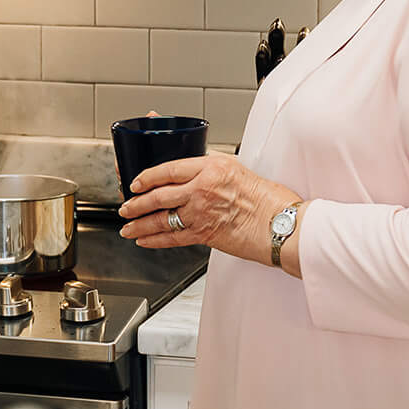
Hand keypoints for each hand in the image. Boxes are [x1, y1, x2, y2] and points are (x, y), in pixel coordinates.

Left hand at [118, 152, 298, 269]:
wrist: (283, 225)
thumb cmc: (269, 200)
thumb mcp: (238, 171)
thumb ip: (213, 171)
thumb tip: (195, 175)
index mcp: (212, 167)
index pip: (169, 168)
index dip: (147, 176)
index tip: (137, 181)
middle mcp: (203, 188)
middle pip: (159, 194)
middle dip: (136, 202)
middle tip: (125, 205)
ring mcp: (202, 212)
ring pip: (161, 218)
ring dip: (140, 224)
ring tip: (128, 227)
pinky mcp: (205, 234)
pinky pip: (172, 238)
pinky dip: (155, 240)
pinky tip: (145, 241)